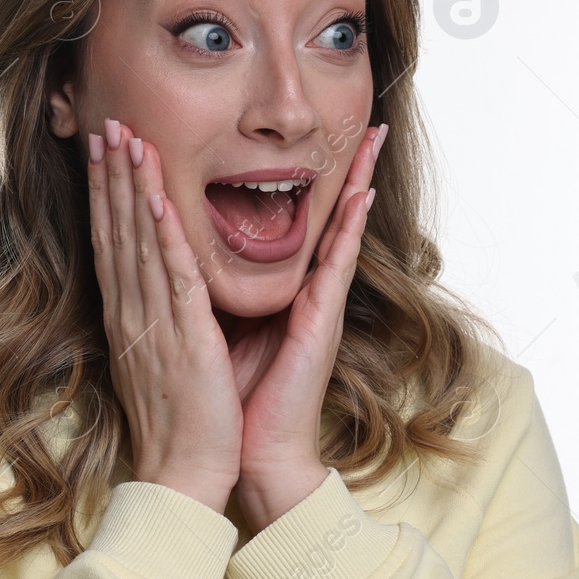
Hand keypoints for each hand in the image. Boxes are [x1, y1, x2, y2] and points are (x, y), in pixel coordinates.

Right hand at [86, 116, 240, 512]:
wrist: (184, 476)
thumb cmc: (180, 424)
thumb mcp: (161, 361)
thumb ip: (155, 322)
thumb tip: (151, 294)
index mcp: (128, 318)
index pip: (112, 242)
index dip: (106, 194)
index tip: (102, 151)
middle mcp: (131, 313)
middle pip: (115, 231)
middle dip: (111, 175)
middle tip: (105, 124)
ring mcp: (152, 323)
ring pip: (137, 242)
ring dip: (131, 188)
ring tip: (127, 139)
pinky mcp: (181, 338)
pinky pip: (170, 276)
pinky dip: (162, 235)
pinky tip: (157, 200)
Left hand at [232, 122, 385, 533]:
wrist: (249, 456)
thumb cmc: (238, 401)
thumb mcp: (227, 331)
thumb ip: (228, 297)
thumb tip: (207, 264)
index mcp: (285, 293)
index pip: (303, 224)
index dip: (316, 183)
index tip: (330, 141)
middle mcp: (308, 293)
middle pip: (332, 217)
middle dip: (350, 168)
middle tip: (369, 122)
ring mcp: (319, 306)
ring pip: (340, 230)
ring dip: (356, 181)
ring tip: (371, 139)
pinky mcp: (319, 324)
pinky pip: (333, 266)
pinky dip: (344, 230)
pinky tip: (357, 196)